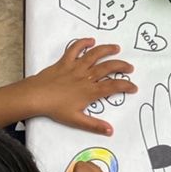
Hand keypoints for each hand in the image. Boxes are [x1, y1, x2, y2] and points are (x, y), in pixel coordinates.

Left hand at [20, 39, 135, 133]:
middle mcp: (86, 77)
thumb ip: (94, 125)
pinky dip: (83, 43)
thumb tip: (110, 131)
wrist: (36, 96)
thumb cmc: (55, 109)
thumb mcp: (76, 120)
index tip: (134, 87)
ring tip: (116, 48)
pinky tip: (90, 41)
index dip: (126, 86)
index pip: (113, 87)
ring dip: (107, 50)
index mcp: (90, 91)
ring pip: (94, 55)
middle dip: (121, 66)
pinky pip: (74, 49)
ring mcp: (75, 67)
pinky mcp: (65, 62)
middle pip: (108, 68)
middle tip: (130, 67)